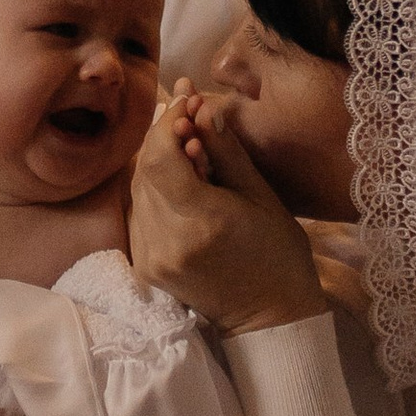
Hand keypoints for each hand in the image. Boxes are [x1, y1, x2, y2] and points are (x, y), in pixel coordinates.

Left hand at [129, 88, 325, 336]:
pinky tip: (176, 175)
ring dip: (156, 159)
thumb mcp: (261, 196)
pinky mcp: (145, 267)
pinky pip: (139, 212)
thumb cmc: (277, 253)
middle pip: (144, 171)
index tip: (186, 98)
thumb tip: (201, 107)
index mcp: (203, 223)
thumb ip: (225, 151)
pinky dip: (153, 187)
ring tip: (185, 139)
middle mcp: (169, 242)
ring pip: (137, 190)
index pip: (161, 160)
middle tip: (185, 109)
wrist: (268, 317)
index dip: (168, 123)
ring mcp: (152, 258)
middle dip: (162, 134)